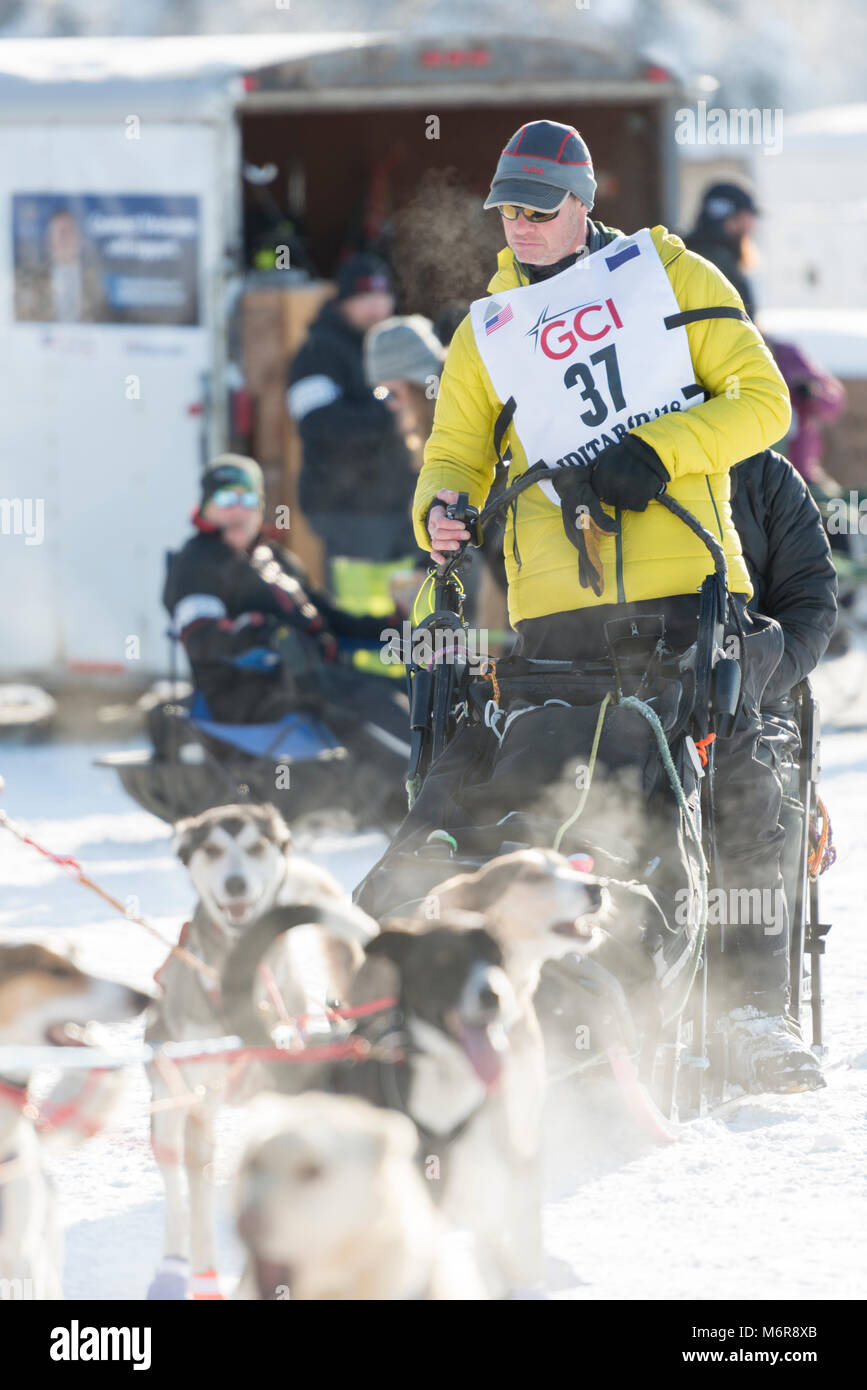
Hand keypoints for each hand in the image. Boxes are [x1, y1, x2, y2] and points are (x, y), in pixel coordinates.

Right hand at [426, 488, 470, 564]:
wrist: (446, 515)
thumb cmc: (448, 507)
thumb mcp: (450, 498)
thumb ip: (449, 495)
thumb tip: (447, 494)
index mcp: (435, 516)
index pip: (440, 521)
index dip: (450, 524)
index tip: (462, 525)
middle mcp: (433, 528)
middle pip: (439, 533)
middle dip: (453, 535)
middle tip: (466, 535)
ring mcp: (434, 537)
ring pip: (436, 543)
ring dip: (447, 545)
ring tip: (458, 545)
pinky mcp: (437, 546)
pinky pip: (433, 553)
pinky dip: (437, 557)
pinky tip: (443, 560)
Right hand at [551, 464, 618, 595]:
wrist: (568, 480)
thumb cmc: (581, 490)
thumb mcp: (590, 502)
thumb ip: (600, 517)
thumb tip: (614, 531)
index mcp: (578, 531)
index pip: (587, 555)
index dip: (593, 569)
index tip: (598, 582)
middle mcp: (574, 535)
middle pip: (584, 559)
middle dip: (590, 575)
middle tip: (597, 591)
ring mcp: (574, 533)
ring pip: (581, 555)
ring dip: (586, 570)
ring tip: (587, 585)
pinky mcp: (576, 529)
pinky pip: (580, 548)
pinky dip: (583, 559)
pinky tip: (585, 564)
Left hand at [590, 436, 669, 512]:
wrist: (652, 449)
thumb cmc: (627, 452)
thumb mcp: (606, 455)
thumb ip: (597, 468)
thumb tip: (587, 476)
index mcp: (602, 478)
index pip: (600, 494)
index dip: (607, 489)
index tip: (615, 482)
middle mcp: (614, 486)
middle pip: (612, 501)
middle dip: (618, 494)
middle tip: (627, 483)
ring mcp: (628, 493)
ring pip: (624, 505)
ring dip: (629, 498)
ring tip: (635, 485)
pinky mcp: (642, 498)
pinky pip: (638, 506)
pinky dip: (641, 500)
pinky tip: (643, 489)